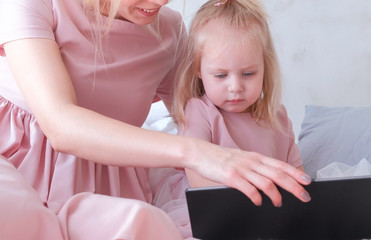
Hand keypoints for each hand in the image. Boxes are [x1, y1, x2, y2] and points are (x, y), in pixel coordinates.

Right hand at [188, 140, 311, 206]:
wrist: (200, 153)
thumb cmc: (220, 157)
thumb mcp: (241, 158)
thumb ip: (255, 167)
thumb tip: (269, 178)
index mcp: (255, 157)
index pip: (280, 165)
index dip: (295, 173)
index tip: (307, 181)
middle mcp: (251, 162)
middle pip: (278, 174)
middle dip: (294, 186)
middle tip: (304, 196)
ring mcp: (241, 169)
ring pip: (267, 182)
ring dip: (276, 195)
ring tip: (279, 203)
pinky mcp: (230, 176)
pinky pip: (248, 189)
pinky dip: (256, 197)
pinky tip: (258, 202)